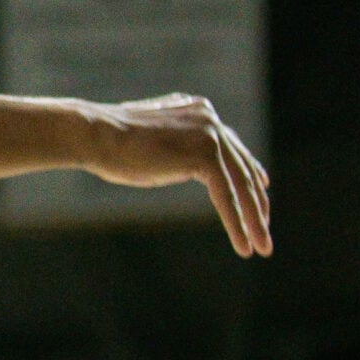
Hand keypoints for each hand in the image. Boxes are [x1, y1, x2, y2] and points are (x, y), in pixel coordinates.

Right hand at [84, 93, 271, 256]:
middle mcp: (209, 118)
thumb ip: (178, 147)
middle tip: (264, 233)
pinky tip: (243, 246)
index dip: (250, 176)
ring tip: (262, 248)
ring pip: (240, 186)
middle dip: (257, 205)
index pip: (233, 149)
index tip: (262, 194)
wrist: (94, 134)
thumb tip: (186, 162)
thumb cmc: (112, 144)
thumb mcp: (155, 142)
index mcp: (199, 111)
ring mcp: (209, 134)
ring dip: (254, 221)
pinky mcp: (204, 154)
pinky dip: (236, 223)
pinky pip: (227, 196)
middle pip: (243, 169)